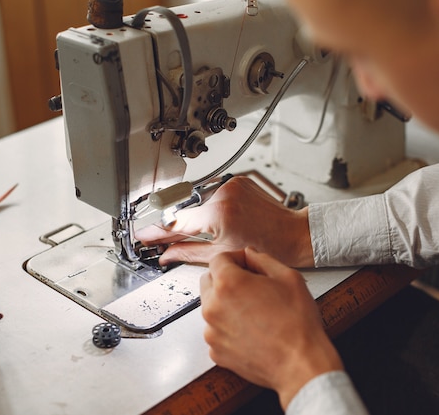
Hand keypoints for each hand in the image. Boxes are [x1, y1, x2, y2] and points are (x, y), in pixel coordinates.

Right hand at [134, 177, 313, 266]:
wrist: (295, 234)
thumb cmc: (270, 247)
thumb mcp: (224, 255)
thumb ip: (189, 254)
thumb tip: (167, 255)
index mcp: (218, 214)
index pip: (177, 223)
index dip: (157, 232)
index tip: (143, 236)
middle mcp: (223, 194)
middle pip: (188, 212)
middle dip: (181, 227)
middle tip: (167, 242)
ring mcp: (231, 185)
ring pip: (201, 204)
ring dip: (199, 218)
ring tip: (215, 233)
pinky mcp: (238, 182)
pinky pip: (215, 196)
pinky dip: (213, 209)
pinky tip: (225, 220)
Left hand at [201, 247, 342, 409]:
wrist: (300, 364)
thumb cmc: (297, 324)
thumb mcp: (288, 277)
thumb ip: (263, 259)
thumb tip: (250, 255)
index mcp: (228, 283)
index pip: (218, 259)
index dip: (235, 258)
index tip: (246, 265)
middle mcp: (213, 306)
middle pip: (209, 280)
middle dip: (226, 278)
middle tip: (251, 286)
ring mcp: (212, 331)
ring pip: (211, 307)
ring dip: (226, 303)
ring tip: (254, 311)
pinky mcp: (216, 351)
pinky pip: (216, 331)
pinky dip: (228, 327)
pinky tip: (251, 329)